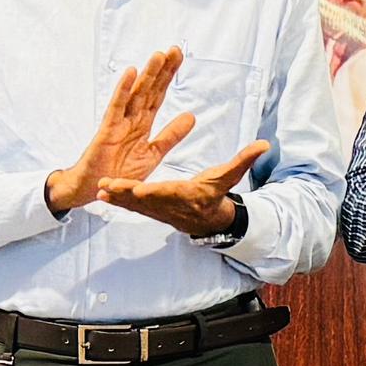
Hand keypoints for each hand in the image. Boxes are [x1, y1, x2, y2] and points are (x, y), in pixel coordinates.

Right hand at [47, 48, 197, 216]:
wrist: (97, 190)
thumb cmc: (119, 172)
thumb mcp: (153, 154)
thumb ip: (170, 136)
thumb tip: (191, 117)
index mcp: (142, 124)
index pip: (158, 95)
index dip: (168, 77)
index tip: (179, 58)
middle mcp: (131, 119)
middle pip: (149, 90)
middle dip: (162, 70)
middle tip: (174, 50)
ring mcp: (119, 123)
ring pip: (136, 94)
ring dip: (147, 75)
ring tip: (158, 56)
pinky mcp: (107, 131)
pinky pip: (116, 107)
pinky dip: (123, 90)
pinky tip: (131, 73)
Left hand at [100, 138, 266, 244]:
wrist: (208, 220)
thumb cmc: (216, 194)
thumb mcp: (229, 177)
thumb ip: (244, 160)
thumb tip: (264, 145)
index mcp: (189, 195)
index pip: (170, 193)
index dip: (155, 193)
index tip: (141, 190)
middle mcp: (171, 205)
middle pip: (146, 200)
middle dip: (127, 194)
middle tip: (109, 187)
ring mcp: (159, 210)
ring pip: (135, 204)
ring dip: (117, 197)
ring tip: (100, 189)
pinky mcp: (150, 210)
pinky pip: (132, 206)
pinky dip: (117, 200)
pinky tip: (101, 194)